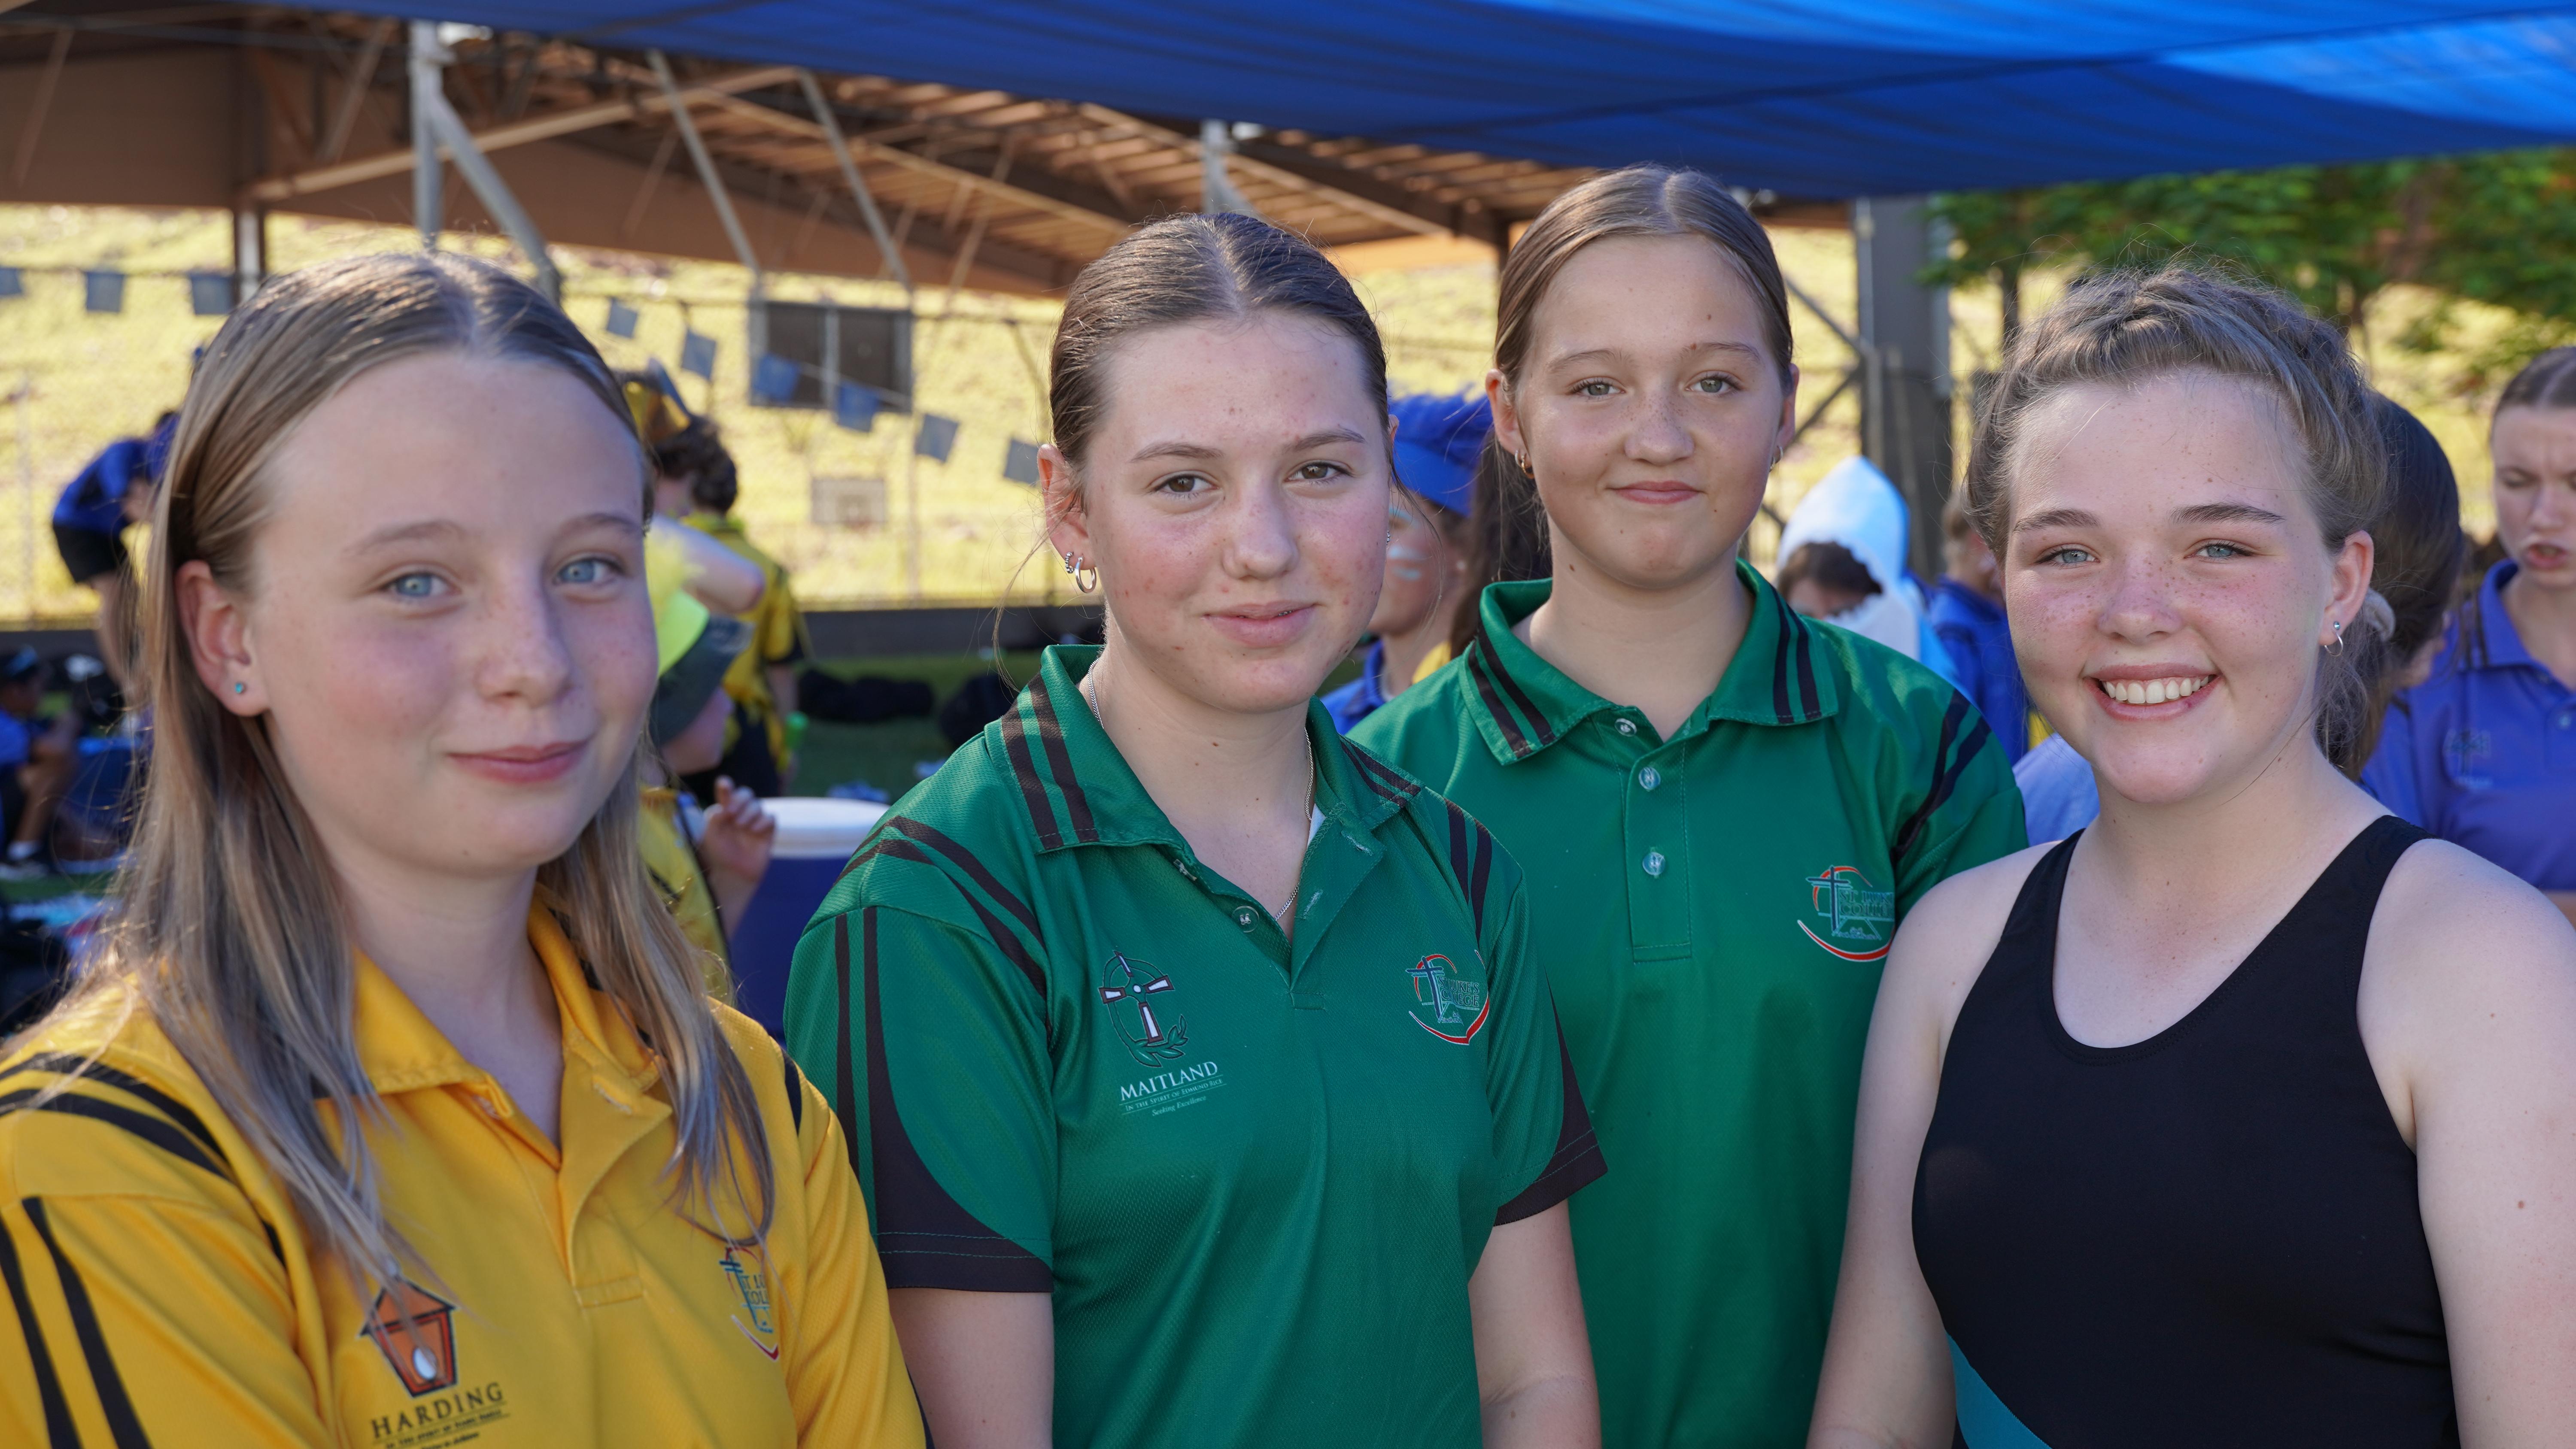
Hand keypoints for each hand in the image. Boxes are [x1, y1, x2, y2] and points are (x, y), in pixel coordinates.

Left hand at [700, 777, 774, 930]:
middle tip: (731, 814)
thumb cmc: (718, 856)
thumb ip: (715, 818)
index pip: (726, 793)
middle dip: (740, 800)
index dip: (726, 786)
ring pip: (758, 805)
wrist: (732, 875)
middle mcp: (740, 813)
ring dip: (749, 813)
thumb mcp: (710, 836)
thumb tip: (724, 807)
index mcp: (723, 812)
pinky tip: (754, 832)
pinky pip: (770, 818)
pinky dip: (762, 822)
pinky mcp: (767, 832)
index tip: (724, 784)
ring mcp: (754, 822)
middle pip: (746, 794)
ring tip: (742, 827)